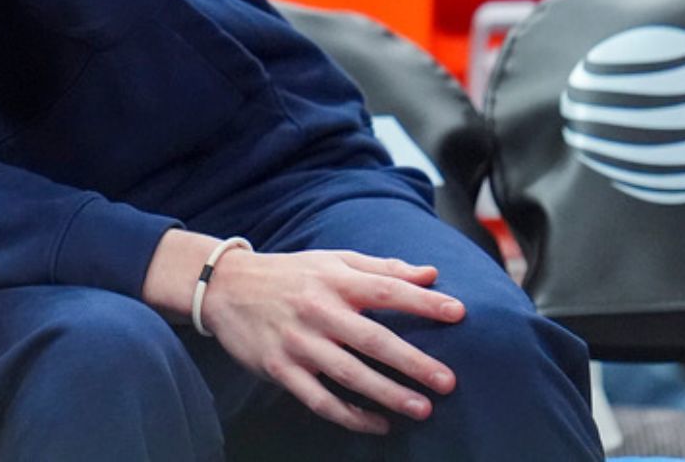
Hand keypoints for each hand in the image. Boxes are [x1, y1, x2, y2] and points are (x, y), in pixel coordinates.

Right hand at [196, 247, 462, 434]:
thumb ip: (382, 268)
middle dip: (412, 362)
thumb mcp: (332, 261)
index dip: (423, 302)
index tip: (459, 313)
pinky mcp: (279, 368)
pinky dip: (350, 415)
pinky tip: (378, 424)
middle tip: (448, 382)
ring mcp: (297, 342)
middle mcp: (317, 311)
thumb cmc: (290, 274)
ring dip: (388, 395)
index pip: (385, 290)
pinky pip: (319, 399)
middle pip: (372, 339)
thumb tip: (432, 274)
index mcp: (333, 281)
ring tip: (422, 410)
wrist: (226, 287)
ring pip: (348, 374)